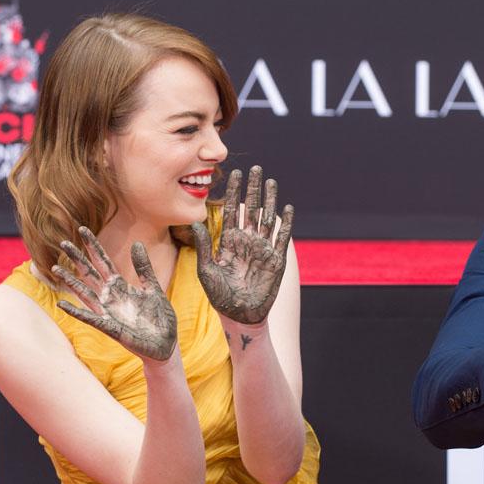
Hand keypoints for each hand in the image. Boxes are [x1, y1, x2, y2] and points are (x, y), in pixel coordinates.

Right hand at [52, 227, 177, 360]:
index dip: (93, 246)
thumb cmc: (159, 319)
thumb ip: (144, 269)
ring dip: (71, 281)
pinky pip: (90, 318)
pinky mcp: (110, 328)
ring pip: (85, 293)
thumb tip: (136, 243)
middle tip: (63, 241)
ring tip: (55, 268)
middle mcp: (111, 297)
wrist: (166, 344)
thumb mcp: (154, 289)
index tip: (82, 229)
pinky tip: (62, 304)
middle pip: (90, 273)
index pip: (103, 262)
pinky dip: (76, 312)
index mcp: (121, 287)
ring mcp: (108, 312)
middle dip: (78, 258)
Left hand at [191, 165, 293, 324]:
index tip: (235, 173)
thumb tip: (196, 222)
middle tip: (256, 168)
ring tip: (271, 182)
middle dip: (254, 189)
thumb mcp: (207, 270)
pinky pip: (281, 237)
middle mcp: (247, 241)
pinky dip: (285, 222)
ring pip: (267, 218)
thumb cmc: (220, 296)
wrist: (239, 315)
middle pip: (252, 209)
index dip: (234, 192)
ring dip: (270, 200)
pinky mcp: (276, 260)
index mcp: (230, 241)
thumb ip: (205, 246)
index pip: (233, 210)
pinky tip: (287, 207)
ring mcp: (263, 249)